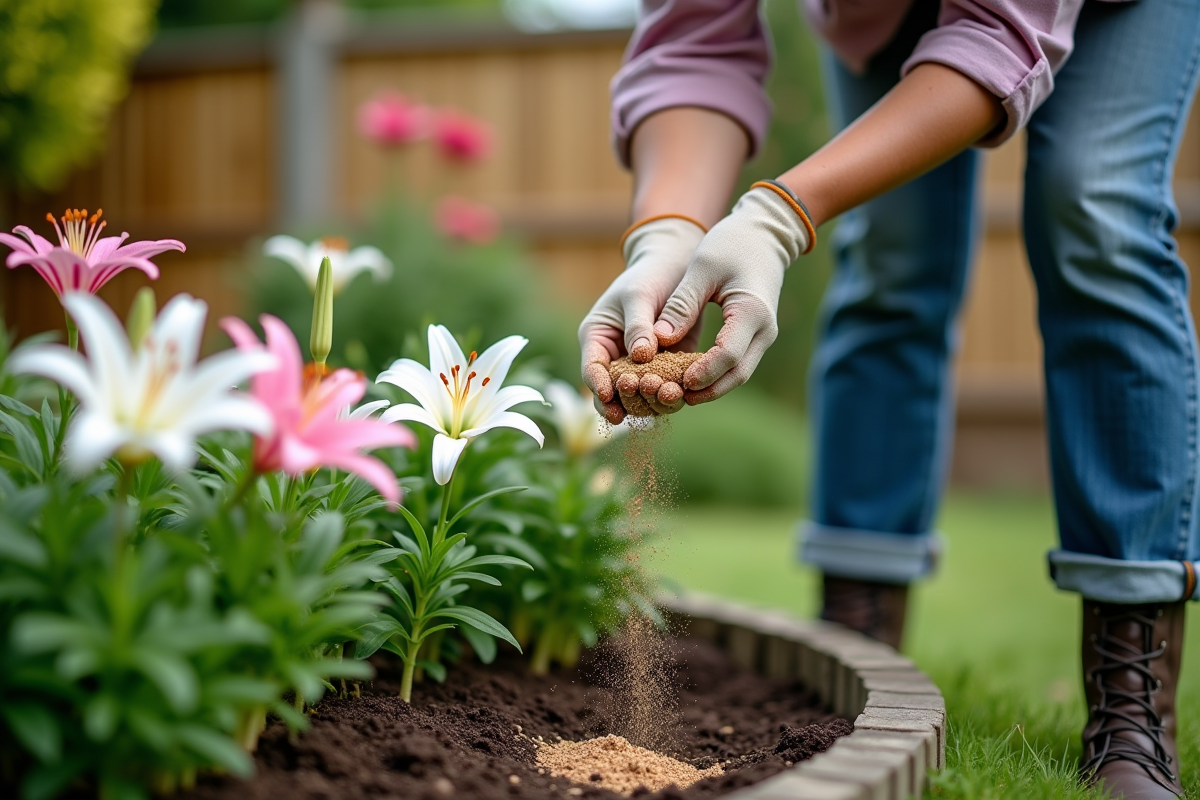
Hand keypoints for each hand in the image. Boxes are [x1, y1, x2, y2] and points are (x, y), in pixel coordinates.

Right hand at [578, 216, 704, 422]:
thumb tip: (640, 356)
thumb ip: (638, 326)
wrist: (677, 266)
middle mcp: (615, 358)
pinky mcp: (665, 368)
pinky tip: (681, 394)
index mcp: (597, 339)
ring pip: (639, 397)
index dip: (598, 385)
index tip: (609, 395)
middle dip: (627, 399)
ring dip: (652, 402)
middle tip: (645, 392)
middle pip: (613, 392)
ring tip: (668, 395)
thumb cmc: (649, 275)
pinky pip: (663, 389)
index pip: (592, 369)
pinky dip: (670, 395)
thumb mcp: (639, 296)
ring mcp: (640, 367)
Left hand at [654, 182, 811, 404]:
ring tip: (678, 393)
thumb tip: (659, 339)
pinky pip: (738, 363)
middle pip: (737, 374)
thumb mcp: (701, 269)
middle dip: (707, 391)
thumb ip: (682, 305)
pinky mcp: (757, 335)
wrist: (764, 234)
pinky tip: (689, 378)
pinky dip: (716, 375)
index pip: (727, 355)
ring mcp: (764, 335)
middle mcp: (765, 330)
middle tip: (674, 398)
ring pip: (739, 374)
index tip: (677, 382)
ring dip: (712, 387)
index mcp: (752, 312)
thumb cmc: (730, 244)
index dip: (702, 372)